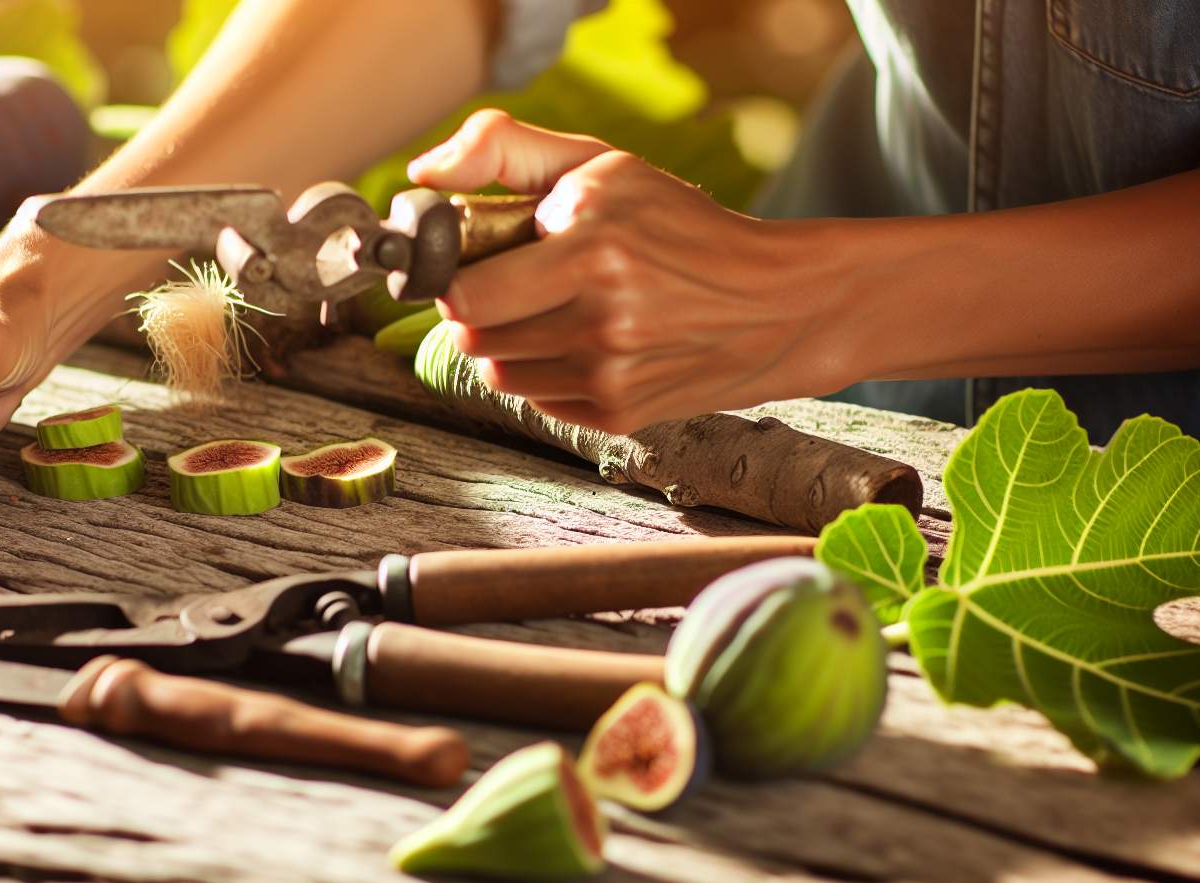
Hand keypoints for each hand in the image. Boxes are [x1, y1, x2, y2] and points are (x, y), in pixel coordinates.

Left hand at [408, 110, 851, 433]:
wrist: (776, 303)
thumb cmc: (679, 225)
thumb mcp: (601, 165)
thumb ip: (503, 151)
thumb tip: (423, 176)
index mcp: (592, 248)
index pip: (466, 293)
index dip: (453, 278)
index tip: (465, 264)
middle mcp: (601, 317)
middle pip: (473, 337)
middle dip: (476, 310)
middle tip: (507, 286)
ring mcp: (610, 373)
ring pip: (498, 373)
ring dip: (507, 344)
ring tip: (549, 313)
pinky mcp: (617, 415)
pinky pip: (537, 400)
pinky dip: (544, 374)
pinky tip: (583, 344)